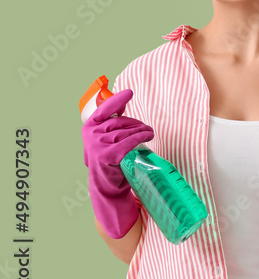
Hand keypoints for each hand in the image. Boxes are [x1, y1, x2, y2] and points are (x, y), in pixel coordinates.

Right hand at [81, 89, 153, 237]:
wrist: (108, 186)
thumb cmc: (111, 159)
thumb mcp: (107, 139)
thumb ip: (112, 123)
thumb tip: (122, 104)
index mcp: (89, 127)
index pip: (105, 109)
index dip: (117, 100)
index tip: (129, 92)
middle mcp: (91, 134)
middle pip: (123, 121)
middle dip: (137, 125)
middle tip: (147, 130)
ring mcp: (97, 144)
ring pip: (129, 131)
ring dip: (143, 131)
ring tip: (149, 134)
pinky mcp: (107, 154)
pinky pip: (130, 140)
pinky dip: (142, 137)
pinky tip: (149, 136)